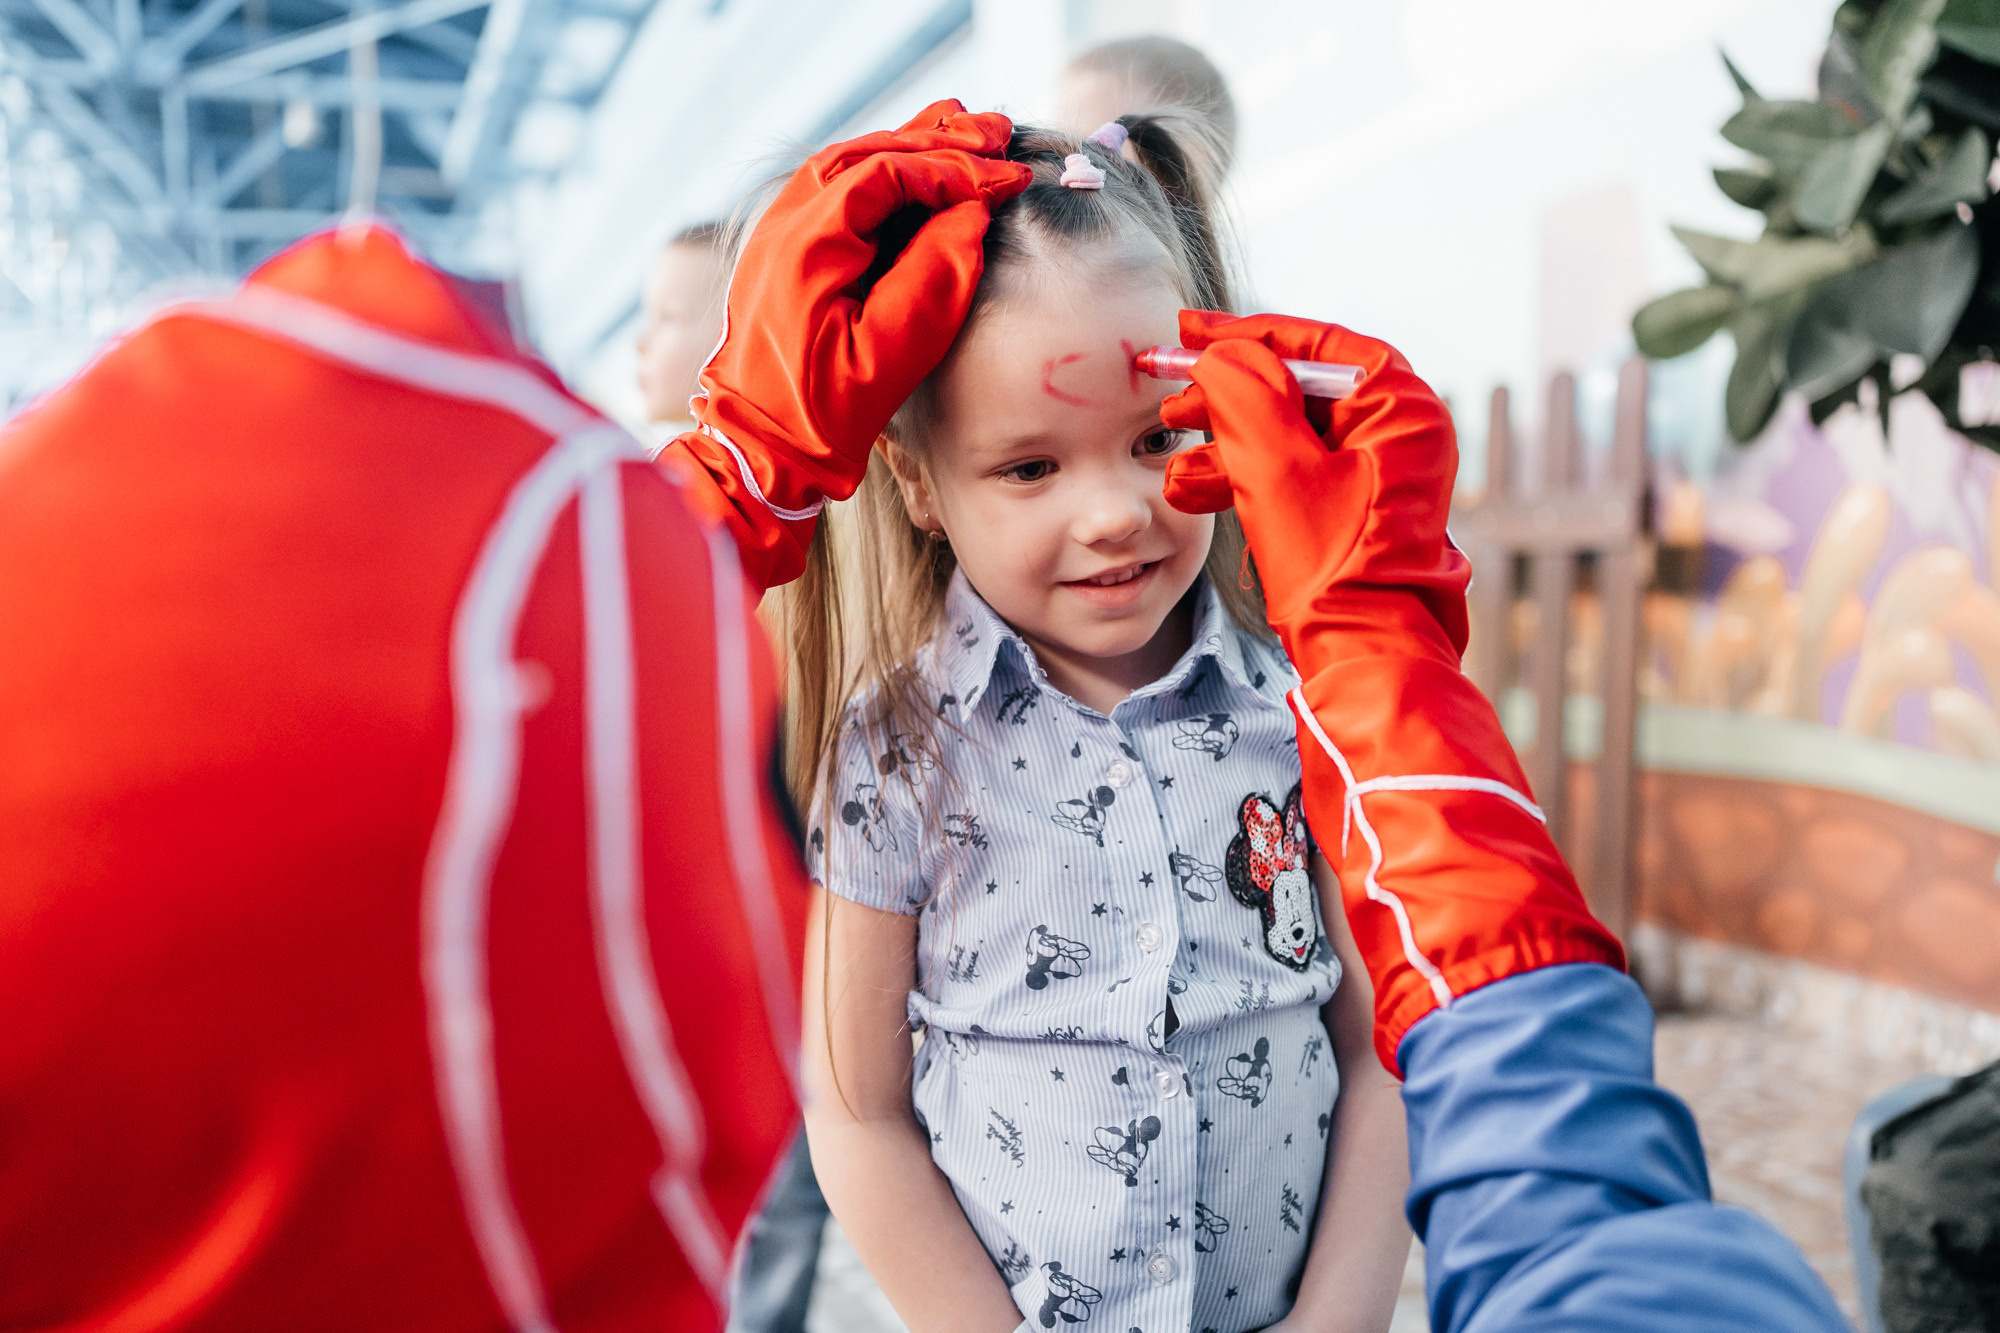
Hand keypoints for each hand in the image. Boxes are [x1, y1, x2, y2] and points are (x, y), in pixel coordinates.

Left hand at [679, 99, 1031, 588]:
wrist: (758, 451)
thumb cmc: (821, 415)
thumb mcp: (890, 354)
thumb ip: (934, 278)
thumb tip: (975, 214)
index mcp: (807, 243)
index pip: (891, 174)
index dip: (956, 169)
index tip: (1009, 177)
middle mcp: (785, 224)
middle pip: (868, 152)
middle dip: (938, 139)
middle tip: (999, 131)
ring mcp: (780, 234)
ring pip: (851, 163)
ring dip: (912, 147)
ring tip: (970, 133)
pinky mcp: (787, 253)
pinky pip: (838, 189)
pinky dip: (886, 171)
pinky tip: (922, 170)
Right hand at [1159, 308, 1466, 658]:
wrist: (1364, 656)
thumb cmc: (1333, 569)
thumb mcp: (1275, 472)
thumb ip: (1244, 398)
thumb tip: (1221, 354)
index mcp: (1400, 408)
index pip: (1316, 345)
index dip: (1244, 337)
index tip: (1189, 334)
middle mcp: (1399, 433)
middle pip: (1299, 391)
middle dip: (1227, 400)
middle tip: (1172, 404)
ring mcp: (1381, 472)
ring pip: (1290, 436)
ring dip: (1227, 445)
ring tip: (1176, 460)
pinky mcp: (1358, 508)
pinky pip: (1297, 474)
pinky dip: (1248, 479)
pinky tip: (1195, 492)